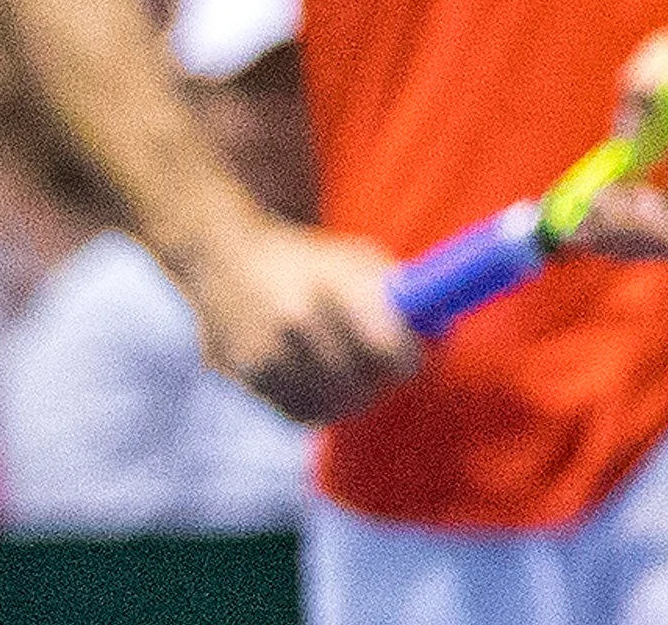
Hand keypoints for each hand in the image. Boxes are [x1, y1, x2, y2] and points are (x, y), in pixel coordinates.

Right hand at [177, 214, 420, 422]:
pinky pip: (295, 413)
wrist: (226, 253)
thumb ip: (401, 296)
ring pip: (330, 407)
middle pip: (362, 387)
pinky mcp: (241, 375)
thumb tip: (441, 336)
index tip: (412, 361)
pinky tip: (323, 387)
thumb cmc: (310, 260)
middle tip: (384, 374)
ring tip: (355, 380)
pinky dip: (317, 408)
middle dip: (380, 384)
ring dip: (350, 400)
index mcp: (334, 286)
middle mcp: (297, 321)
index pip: (390, 349)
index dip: (409, 362)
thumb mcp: (358, 261)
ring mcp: (264, 352)